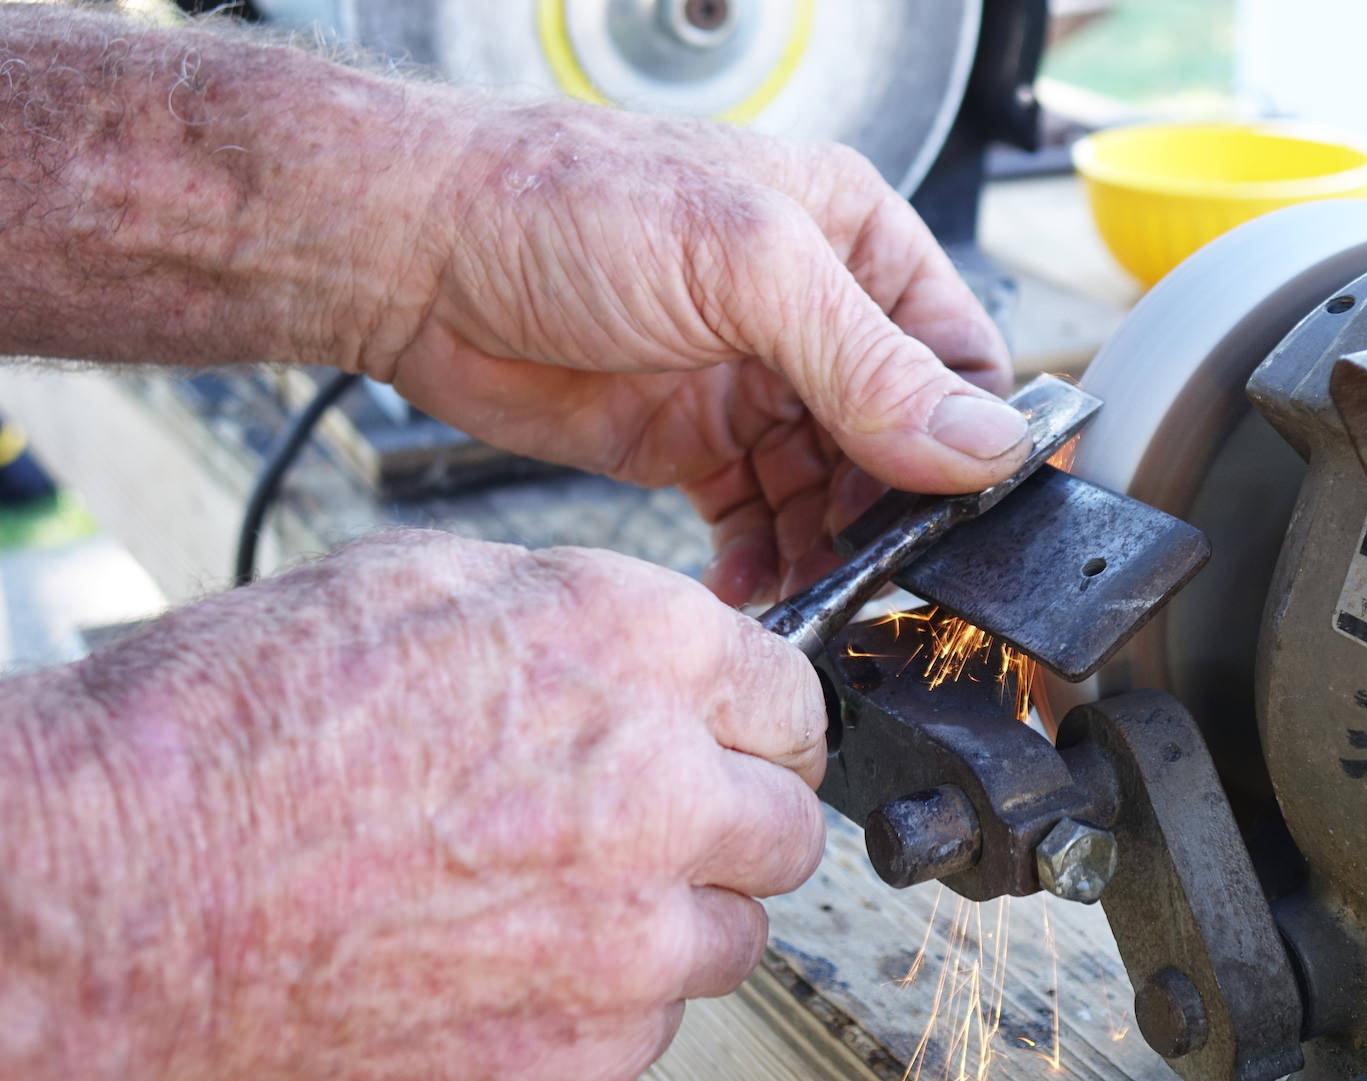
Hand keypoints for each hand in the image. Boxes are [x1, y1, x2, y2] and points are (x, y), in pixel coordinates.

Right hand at [0, 531, 825, 1080]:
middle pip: (787, 826)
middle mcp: (657, 793)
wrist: (105, 902)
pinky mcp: (575, 1060)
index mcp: (632, 651)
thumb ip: (580, 618)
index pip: (794, 697)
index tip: (735, 740)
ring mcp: (625, 943)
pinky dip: (598, 1003)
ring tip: (548, 898)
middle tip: (648, 824)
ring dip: (672, 918)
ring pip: (731, 936)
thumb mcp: (416, 587)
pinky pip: (649, 1028)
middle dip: (731, 819)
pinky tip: (499, 963)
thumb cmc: (228, 741)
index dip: (758, 720)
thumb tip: (655, 653)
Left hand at [363, 103, 1026, 605]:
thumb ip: (867, 362)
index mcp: (855, 241)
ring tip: (811, 592)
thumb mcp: (744, 269)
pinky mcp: (694, 444)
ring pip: (834, 496)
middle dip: (893, 512)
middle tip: (875, 570)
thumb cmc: (564, 206)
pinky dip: (765, 564)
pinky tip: (752, 590)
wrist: (416, 255)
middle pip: (904, 442)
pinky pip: (760, 522)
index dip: (971, 442)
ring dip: (830, 552)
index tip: (961, 516)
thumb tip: (981, 444)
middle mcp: (816, 316)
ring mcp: (755, 384)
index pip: (961, 358)